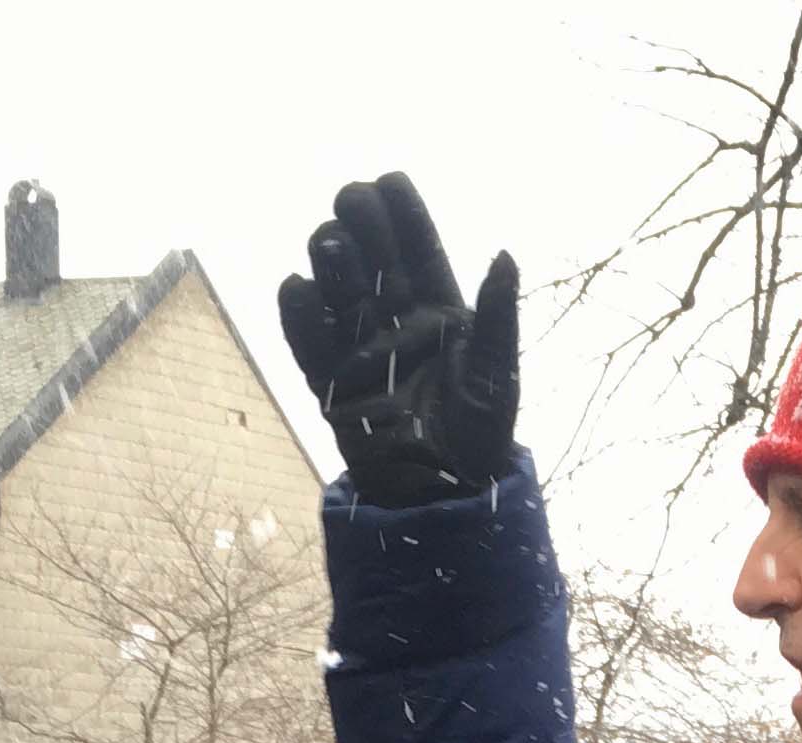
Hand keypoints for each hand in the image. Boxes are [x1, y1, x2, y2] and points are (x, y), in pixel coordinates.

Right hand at [280, 173, 518, 507]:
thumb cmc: (479, 438)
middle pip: (368, 248)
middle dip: (357, 217)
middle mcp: (395, 319)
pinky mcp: (330, 383)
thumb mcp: (499, 378)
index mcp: (439, 307)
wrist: (440, 497)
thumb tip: (504, 254)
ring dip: (330, 256)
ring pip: (334, 281)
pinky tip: (300, 289)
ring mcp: (359, 347)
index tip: (389, 186)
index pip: (416, 242)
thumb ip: (501, 318)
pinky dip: (297, 310)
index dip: (400, 209)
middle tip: (353, 208)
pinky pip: (304, 338)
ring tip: (337, 253)